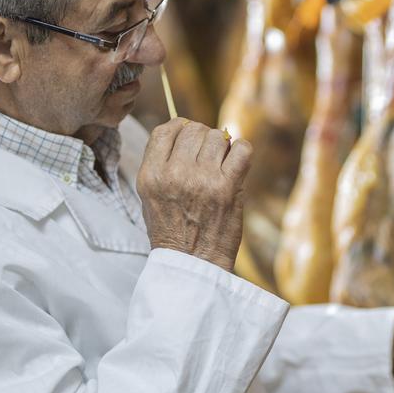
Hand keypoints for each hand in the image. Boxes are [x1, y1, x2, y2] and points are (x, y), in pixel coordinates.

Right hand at [136, 118, 252, 271]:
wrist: (193, 264)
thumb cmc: (173, 231)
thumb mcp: (150, 197)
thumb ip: (162, 164)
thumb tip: (186, 131)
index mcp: (151, 175)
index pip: (166, 130)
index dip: (181, 128)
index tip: (189, 137)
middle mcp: (174, 173)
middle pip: (194, 130)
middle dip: (203, 138)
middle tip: (208, 156)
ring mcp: (202, 179)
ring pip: (218, 136)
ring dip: (223, 146)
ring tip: (221, 165)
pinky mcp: (228, 187)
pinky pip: (242, 149)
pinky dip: (242, 151)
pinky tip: (237, 164)